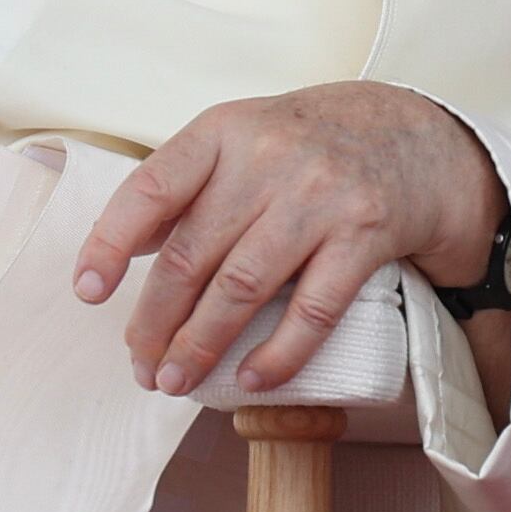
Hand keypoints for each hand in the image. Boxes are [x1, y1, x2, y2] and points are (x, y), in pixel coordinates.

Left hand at [75, 81, 505, 398]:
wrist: (422, 136)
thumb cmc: (317, 144)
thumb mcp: (247, 136)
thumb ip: (189, 184)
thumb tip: (125, 247)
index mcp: (226, 130)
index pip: (151, 187)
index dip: (111, 242)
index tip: (88, 291)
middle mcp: (269, 157)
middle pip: (191, 254)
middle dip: (154, 322)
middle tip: (139, 366)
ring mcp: (321, 195)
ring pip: (241, 288)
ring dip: (200, 346)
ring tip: (175, 382)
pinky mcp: (367, 233)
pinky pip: (312, 308)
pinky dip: (278, 353)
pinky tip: (252, 378)